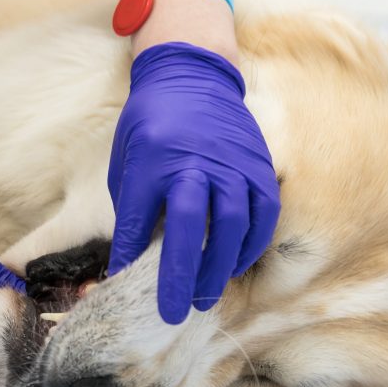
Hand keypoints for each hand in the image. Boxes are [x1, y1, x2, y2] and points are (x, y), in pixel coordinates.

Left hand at [108, 42, 279, 324]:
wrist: (192, 75)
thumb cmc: (151, 124)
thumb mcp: (127, 160)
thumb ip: (133, 209)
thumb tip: (130, 261)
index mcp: (154, 157)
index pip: (141, 218)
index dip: (132, 254)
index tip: (125, 282)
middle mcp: (197, 161)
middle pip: (191, 228)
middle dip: (182, 275)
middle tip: (176, 311)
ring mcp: (233, 163)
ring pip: (232, 226)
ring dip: (218, 268)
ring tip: (204, 297)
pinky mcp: (259, 165)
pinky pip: (262, 215)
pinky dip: (250, 246)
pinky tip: (234, 266)